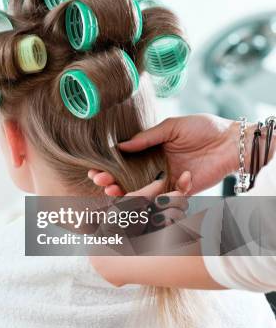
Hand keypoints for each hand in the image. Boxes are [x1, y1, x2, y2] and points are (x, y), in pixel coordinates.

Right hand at [90, 114, 240, 194]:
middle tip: (100, 181)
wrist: (231, 142)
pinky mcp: (181, 191)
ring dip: (125, 194)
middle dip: (111, 182)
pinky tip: (138, 196)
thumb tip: (120, 146)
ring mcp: (167, 180)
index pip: (125, 161)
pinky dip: (149, 201)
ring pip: (141, 192)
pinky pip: (162, 200)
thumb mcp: (172, 126)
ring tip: (112, 191)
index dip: (109, 167)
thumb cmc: (204, 128)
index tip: (95, 170)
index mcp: (151, 150)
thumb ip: (147, 137)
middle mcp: (156, 167)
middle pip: (128, 179)